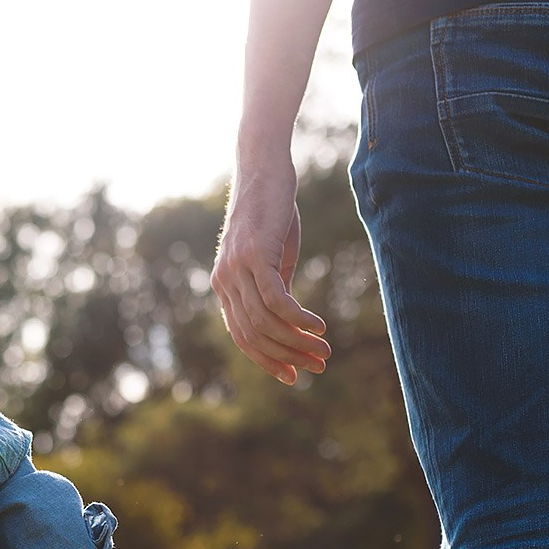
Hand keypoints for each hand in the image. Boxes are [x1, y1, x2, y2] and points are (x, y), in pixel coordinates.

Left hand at [212, 168, 330, 383]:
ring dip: (298, 342)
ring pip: (267, 322)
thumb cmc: (271, 214)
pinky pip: (277, 300)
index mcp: (225, 287)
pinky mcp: (254, 257)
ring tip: (324, 351)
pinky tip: (318, 327)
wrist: (265, 172)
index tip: (293, 376)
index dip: (267, 360)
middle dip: (288, 356)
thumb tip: (288, 322)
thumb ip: (274, 289)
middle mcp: (225, 282)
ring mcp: (237, 270)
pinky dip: (299, 319)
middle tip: (318, 366)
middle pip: (255, 335)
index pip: (243, 336)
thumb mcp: (272, 258)